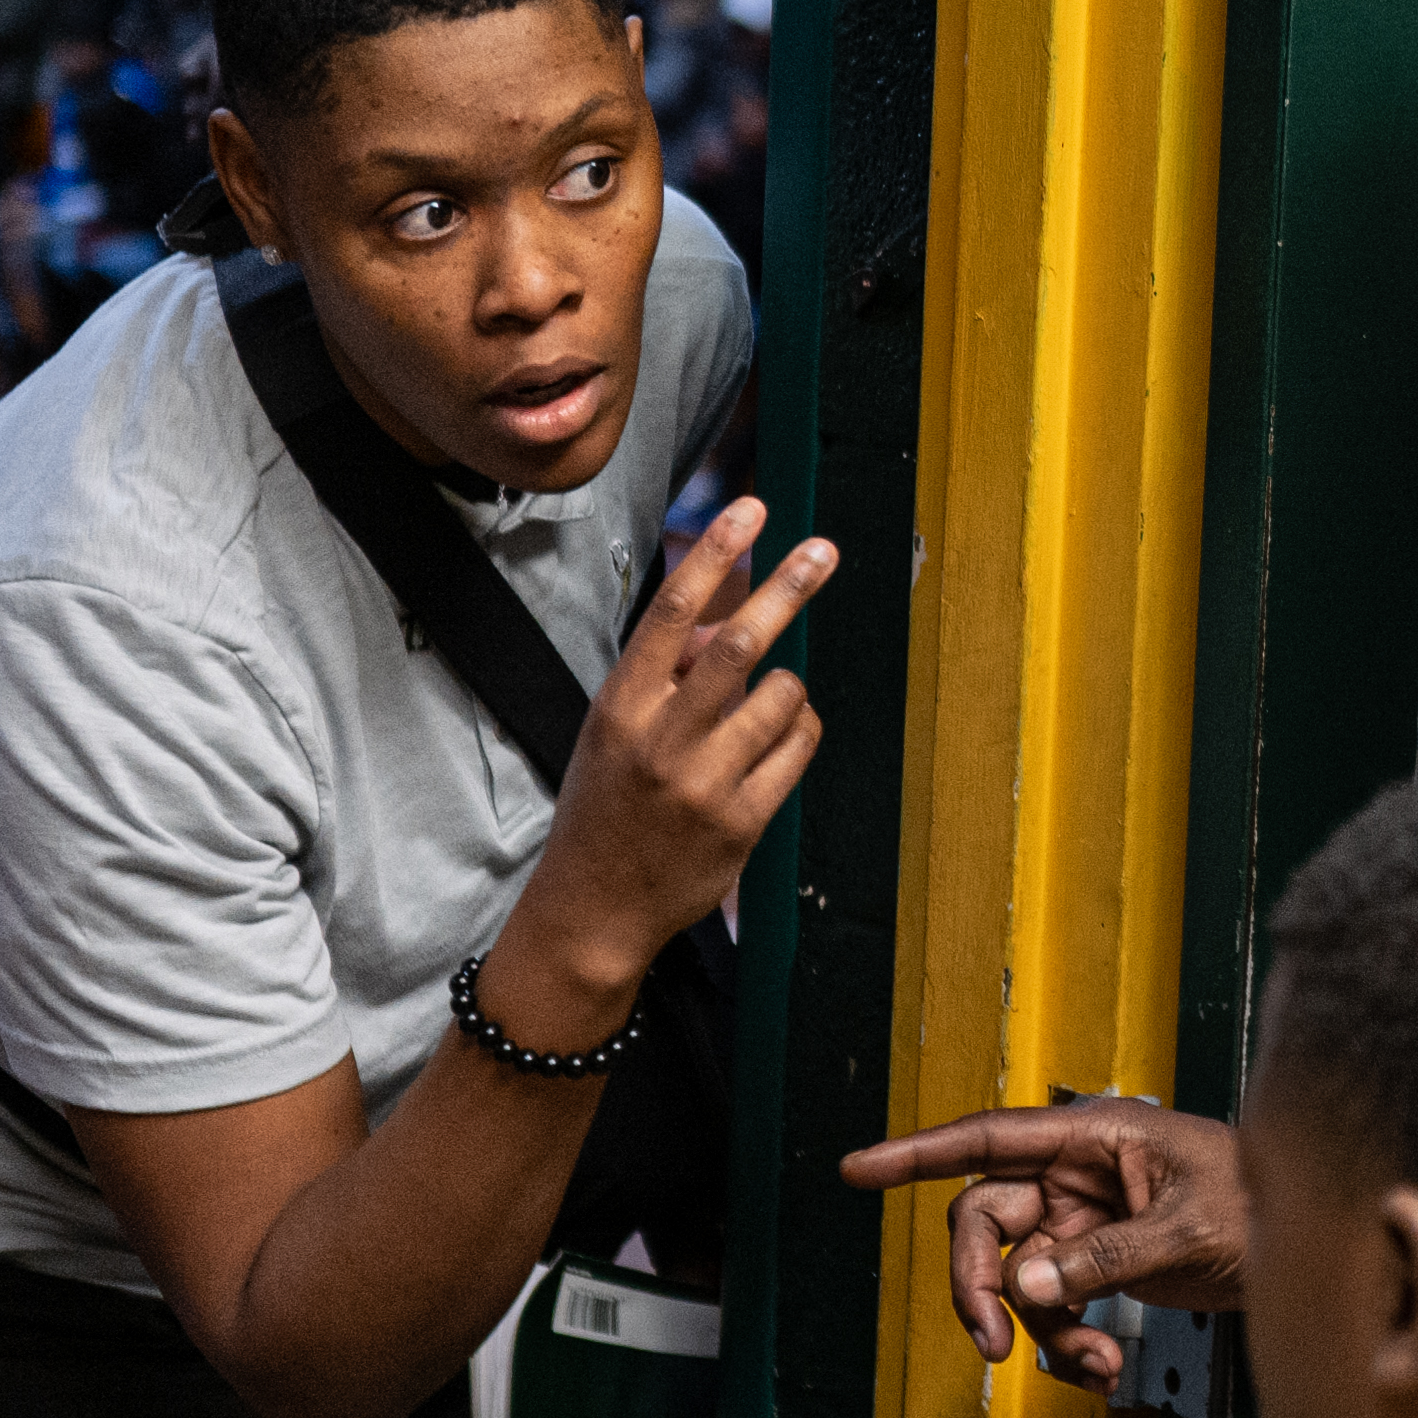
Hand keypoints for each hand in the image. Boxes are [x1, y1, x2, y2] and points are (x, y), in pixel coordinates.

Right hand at [502, 502, 837, 1012]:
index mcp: (621, 709)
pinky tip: (783, 734)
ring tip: (774, 693)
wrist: (595, 907)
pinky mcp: (743, 822)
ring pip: (779, 697)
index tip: (749, 510)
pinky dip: (800, 728)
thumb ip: (665, 674)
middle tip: (821, 550)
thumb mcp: (613, 730)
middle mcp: (662, 741)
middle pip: (737, 646)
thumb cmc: (605, 804)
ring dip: (788, 682)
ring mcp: (705, 784)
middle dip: (785, 589)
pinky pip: (796, 750)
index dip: (714, 553)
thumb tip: (724, 610)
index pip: (672, 613)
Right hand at [834, 1094, 1244, 1378]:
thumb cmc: (1261, 1201)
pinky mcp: (1100, 1262)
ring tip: (1099, 1368)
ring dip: (1045, 1333)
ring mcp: (1084, 1220)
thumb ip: (1106, 1256)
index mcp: (1091, 1138)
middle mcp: (1076, 1175)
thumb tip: (1029, 1284)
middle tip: (990, 1345)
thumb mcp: (1189, 1228)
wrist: (1310, 1242)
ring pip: (1019, 1279)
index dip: (915, 1153)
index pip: (984, 1139)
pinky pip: (1054, 1306)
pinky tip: (1104, 1371)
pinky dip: (1071, 1344)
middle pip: (984, 1224)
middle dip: (980, 1287)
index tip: (858, 1169)